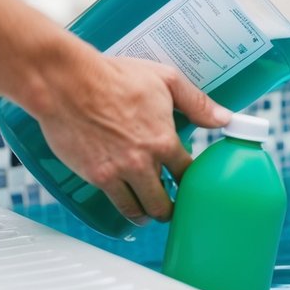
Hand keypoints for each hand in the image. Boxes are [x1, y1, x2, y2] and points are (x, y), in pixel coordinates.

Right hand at [30, 52, 231, 224]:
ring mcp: (119, 172)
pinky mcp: (96, 177)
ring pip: (141, 210)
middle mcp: (144, 162)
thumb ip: (197, 102)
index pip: (188, 175)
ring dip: (149, 214)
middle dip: (170, 207)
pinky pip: (116, 205)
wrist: (65, 82)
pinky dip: (126, 210)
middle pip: (165, 202)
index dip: (191, 182)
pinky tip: (129, 207)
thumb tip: (225, 118)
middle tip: (170, 204)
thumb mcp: (164, 79)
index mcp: (164, 140)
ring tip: (150, 211)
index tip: (189, 184)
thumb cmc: (112, 76)